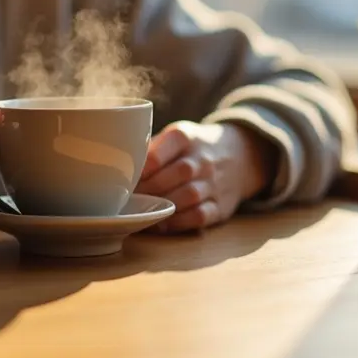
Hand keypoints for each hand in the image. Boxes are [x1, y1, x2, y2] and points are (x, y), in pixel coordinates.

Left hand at [136, 121, 274, 232]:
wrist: (240, 155)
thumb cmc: (193, 147)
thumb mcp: (175, 135)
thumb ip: (150, 147)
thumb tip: (117, 164)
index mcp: (185, 137)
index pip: (162, 151)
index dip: (142, 168)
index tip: (126, 177)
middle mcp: (202, 159)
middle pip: (177, 174)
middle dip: (150, 188)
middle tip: (129, 198)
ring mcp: (214, 183)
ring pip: (189, 196)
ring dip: (164, 205)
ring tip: (144, 210)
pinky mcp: (220, 206)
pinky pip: (200, 216)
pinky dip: (180, 222)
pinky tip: (163, 223)